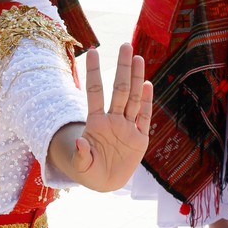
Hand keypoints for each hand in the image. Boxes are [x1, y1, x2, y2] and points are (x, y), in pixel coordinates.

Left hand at [71, 44, 152, 191]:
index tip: (93, 51)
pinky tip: (147, 84)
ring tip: (138, 57)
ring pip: (132, 98)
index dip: (94, 72)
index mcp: (96, 123)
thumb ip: (81, 155)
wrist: (105, 182)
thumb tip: (80, 142)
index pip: (95, 92)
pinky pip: (144, 116)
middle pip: (118, 89)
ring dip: (136, 78)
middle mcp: (112, 119)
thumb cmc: (89, 170)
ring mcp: (127, 127)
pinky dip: (146, 101)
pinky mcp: (140, 138)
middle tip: (125, 45)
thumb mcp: (82, 166)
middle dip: (122, 67)